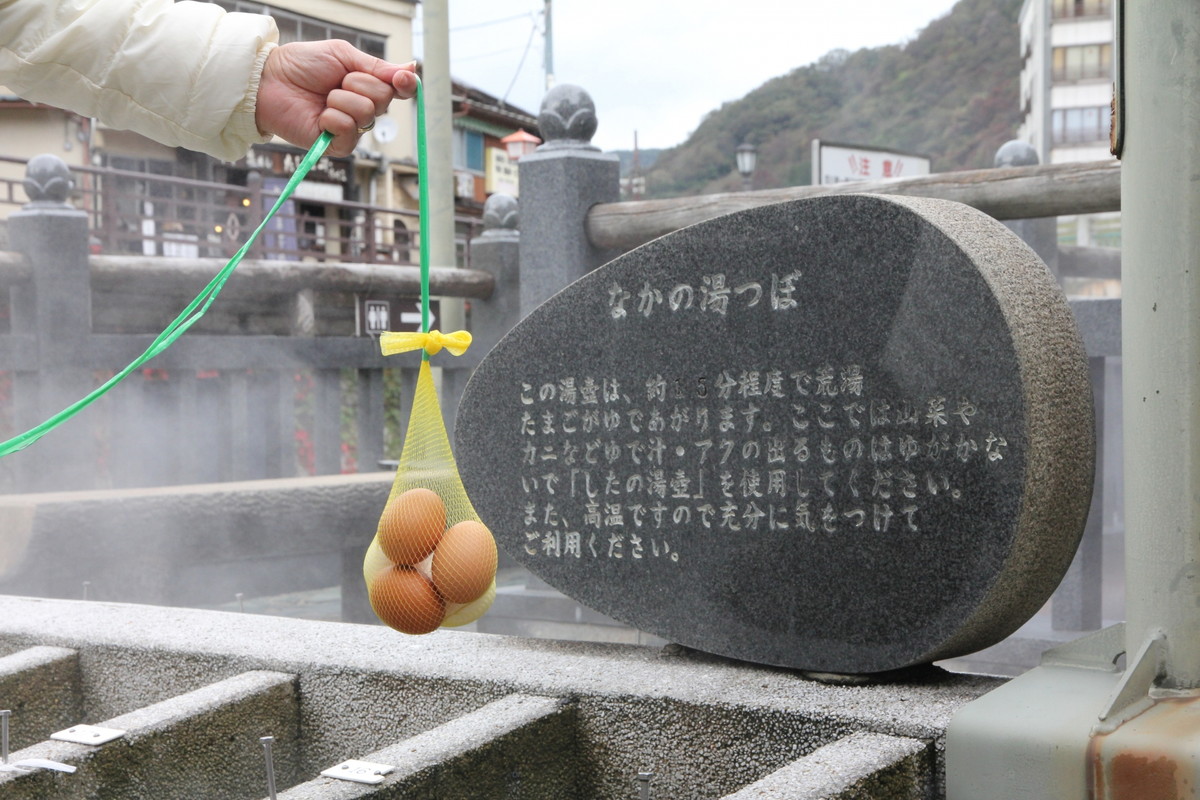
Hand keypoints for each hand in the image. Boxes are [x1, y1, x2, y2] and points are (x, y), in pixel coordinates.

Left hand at [255, 40, 417, 156]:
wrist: (270, 80)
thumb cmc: (302, 65)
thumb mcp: (343, 55)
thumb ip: (376, 66)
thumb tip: (411, 68)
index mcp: (367, 85)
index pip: (400, 89)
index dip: (405, 84)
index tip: (402, 79)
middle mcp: (364, 108)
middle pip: (384, 100)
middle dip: (359, 84)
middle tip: (337, 81)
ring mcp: (352, 128)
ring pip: (366, 113)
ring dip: (341, 99)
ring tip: (324, 98)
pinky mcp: (338, 145)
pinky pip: (349, 130)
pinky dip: (332, 117)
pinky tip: (319, 115)